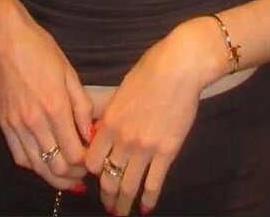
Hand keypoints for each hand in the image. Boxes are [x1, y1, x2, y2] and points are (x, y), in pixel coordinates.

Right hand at [0, 0, 92, 189]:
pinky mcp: (4, 124)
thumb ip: (82, 106)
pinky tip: (45, 162)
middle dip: (74, 175)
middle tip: (84, 172)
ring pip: (37, 167)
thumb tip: (90, 134)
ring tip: (68, 175)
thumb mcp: (69, 72)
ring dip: (55, 176)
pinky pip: (19, 157)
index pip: (74, 154)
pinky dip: (34, 166)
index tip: (94, 158)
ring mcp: (16, 125)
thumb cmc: (41, 49)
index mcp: (55, 107)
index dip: (87, 163)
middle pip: (56, 167)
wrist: (6, 38)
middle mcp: (35, 121)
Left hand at [85, 19, 218, 214]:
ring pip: (129, 186)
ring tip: (122, 213)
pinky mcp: (167, 152)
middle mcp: (123, 139)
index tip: (97, 175)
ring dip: (123, 204)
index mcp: (109, 122)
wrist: (178, 68)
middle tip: (108, 205)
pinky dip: (148, 200)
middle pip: (108, 178)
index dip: (92, 171)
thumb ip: (108, 115)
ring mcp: (145, 148)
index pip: (91, 160)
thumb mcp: (120, 91)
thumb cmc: (149, 71)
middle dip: (107, 196)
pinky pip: (154, 183)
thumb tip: (97, 131)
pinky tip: (145, 208)